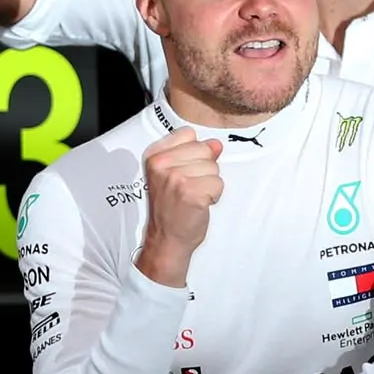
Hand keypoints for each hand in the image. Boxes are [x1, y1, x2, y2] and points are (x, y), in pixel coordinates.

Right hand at [134, 126, 223, 286]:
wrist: (166, 238)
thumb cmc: (169, 209)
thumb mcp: (174, 174)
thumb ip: (194, 154)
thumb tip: (215, 144)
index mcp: (154, 157)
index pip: (189, 134)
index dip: (194, 152)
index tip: (183, 169)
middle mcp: (163, 166)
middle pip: (205, 150)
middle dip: (204, 169)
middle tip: (188, 187)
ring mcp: (177, 179)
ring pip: (214, 168)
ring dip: (209, 184)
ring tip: (193, 196)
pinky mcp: (192, 193)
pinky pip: (218, 184)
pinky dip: (214, 196)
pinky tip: (199, 204)